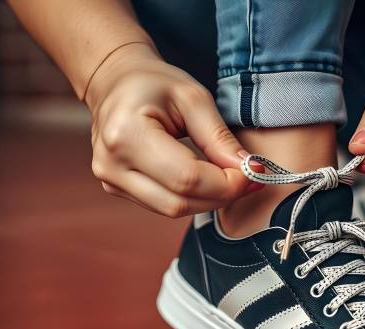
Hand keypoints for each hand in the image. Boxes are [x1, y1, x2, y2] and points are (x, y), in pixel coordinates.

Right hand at [86, 43, 259, 216]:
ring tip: (230, 177)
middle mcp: (111, 164)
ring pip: (173, 209)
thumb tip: (249, 170)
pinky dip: (192, 197)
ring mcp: (111, 180)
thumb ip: (220, 137)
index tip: (254, 171)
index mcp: (126, 134)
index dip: (227, 182)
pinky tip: (207, 180)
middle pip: (180, 202)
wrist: (113, 82)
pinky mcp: (116, 188)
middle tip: (249, 178)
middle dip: (222, 194)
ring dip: (209, 199)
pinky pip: (163, 205)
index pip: (187, 178)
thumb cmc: (152, 82)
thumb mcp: (193, 97)